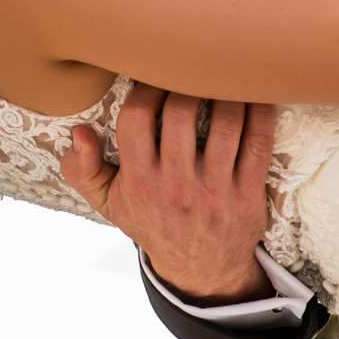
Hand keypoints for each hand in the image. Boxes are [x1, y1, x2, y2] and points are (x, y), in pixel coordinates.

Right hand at [59, 86, 277, 302]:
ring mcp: (216, 188)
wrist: (199, 269)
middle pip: (182, 112)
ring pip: (225, 122)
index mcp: (141, 180)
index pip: (136, 118)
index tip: (155, 75)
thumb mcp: (110, 204)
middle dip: (187, 83)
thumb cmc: (153, 222)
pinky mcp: (248, 192)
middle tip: (194, 69)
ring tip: (224, 76)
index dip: (145, 88)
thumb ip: (83, 169)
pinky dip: (260, 112)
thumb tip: (78, 132)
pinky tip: (255, 94)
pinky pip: (258, 142)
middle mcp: (177, 184)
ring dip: (227, 91)